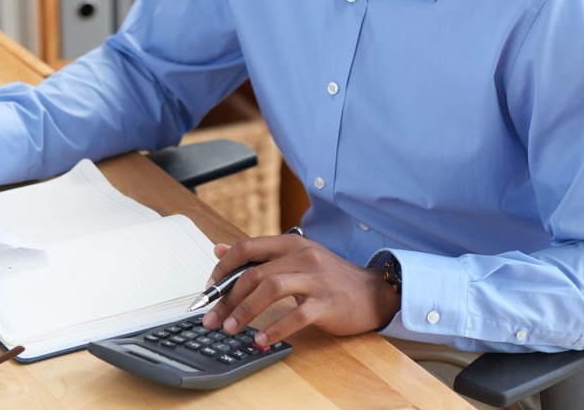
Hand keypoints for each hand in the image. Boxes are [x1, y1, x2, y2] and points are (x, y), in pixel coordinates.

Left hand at [200, 234, 399, 346]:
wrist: (374, 292)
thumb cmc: (331, 278)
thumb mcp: (296, 257)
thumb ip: (259, 254)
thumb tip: (219, 250)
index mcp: (291, 243)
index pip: (247, 247)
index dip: (222, 268)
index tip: (209, 290)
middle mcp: (302, 256)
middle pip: (254, 273)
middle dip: (227, 298)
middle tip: (212, 319)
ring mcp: (315, 279)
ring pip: (270, 289)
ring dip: (245, 310)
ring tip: (230, 329)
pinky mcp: (327, 303)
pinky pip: (296, 315)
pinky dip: (275, 328)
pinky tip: (262, 340)